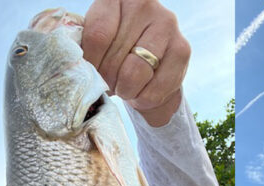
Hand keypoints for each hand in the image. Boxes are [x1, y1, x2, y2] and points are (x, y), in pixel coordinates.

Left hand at [82, 0, 190, 125]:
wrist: (150, 53)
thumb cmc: (115, 44)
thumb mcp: (97, 38)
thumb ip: (86, 47)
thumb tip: (81, 73)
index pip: (98, 36)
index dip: (91, 64)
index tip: (89, 75)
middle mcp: (144, 4)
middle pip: (116, 56)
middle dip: (107, 79)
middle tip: (107, 84)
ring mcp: (167, 24)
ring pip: (135, 73)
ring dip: (125, 89)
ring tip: (123, 88)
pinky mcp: (182, 48)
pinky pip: (155, 88)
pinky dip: (143, 98)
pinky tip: (139, 92)